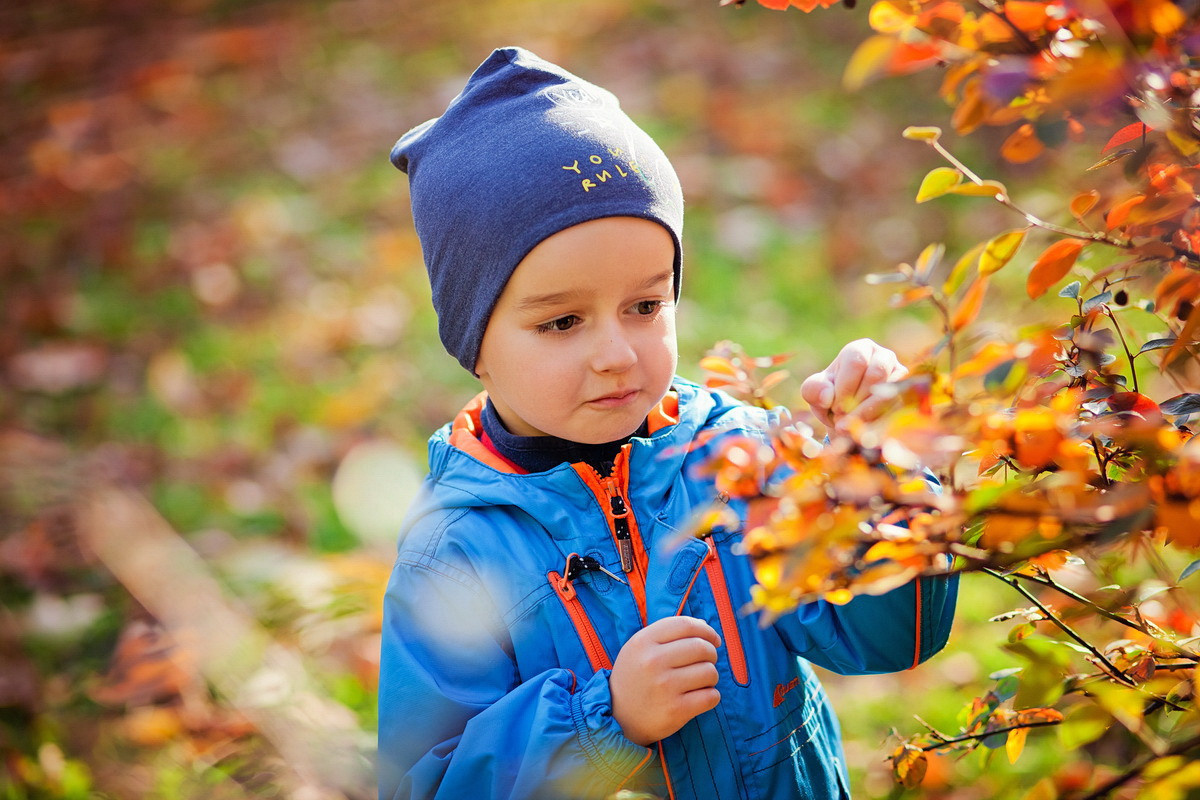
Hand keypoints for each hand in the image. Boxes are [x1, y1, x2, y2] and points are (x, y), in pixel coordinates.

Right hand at [609, 616, 721, 745]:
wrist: (619, 718)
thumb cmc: (635, 678)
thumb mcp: (640, 648)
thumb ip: (669, 634)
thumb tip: (704, 626)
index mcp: (643, 642)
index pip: (685, 625)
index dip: (706, 630)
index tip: (713, 640)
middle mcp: (653, 661)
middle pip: (702, 647)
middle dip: (711, 654)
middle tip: (706, 662)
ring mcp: (664, 686)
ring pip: (710, 672)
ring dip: (711, 677)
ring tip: (700, 682)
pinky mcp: (676, 710)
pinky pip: (711, 696)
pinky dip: (711, 696)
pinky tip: (701, 697)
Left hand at [800, 338, 908, 429]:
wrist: (848, 418)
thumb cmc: (830, 398)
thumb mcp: (814, 392)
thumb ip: (814, 389)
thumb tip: (827, 396)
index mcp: (860, 349)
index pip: (856, 361)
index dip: (845, 386)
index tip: (835, 407)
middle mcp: (884, 357)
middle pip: (876, 374)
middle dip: (857, 400)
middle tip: (842, 417)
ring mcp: (900, 376)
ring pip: (891, 391)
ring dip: (868, 413)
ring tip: (850, 426)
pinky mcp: (909, 397)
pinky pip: (899, 409)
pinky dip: (880, 422)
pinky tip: (865, 430)